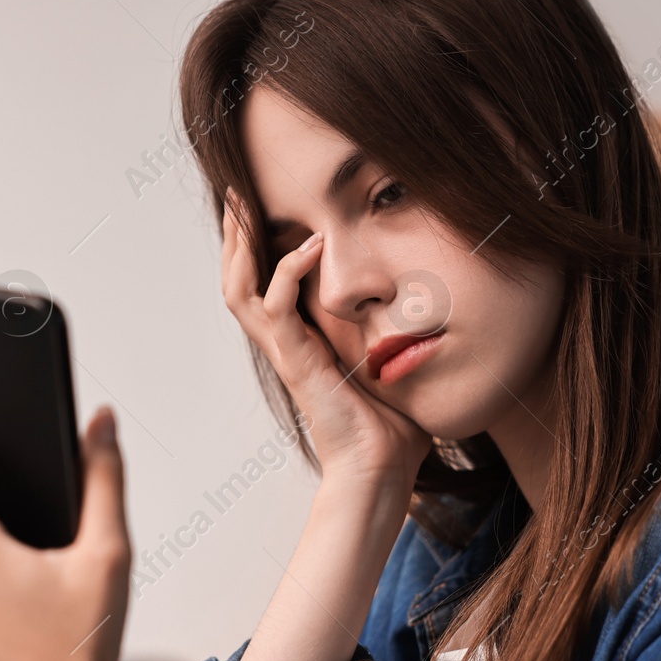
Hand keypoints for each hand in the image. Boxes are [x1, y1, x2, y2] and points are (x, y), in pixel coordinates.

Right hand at [222, 187, 430, 490]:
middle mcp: (284, 344)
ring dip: (241, 245)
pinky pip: (275, 306)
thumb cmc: (393, 427)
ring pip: (238, 289)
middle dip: (234, 234)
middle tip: (239, 191)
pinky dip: (289, 271)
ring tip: (248, 204)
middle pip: (236, 279)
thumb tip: (427, 304)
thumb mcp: (392, 362)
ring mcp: (285, 352)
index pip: (263, 282)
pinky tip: (312, 246)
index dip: (256, 245)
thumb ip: (395, 332)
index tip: (263, 204)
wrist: (382, 469)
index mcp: (300, 342)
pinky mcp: (295, 361)